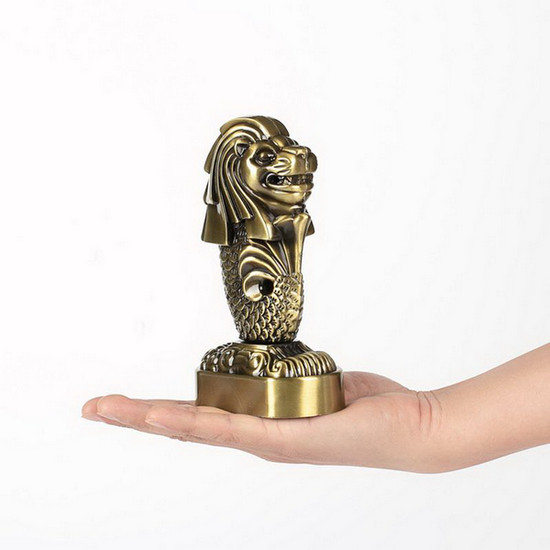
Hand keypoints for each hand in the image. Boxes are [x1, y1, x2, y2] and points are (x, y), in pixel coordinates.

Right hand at [82, 372, 444, 471]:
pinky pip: (230, 429)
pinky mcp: (284, 441)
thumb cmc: (370, 407)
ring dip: (151, 418)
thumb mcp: (324, 383)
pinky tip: (160, 418)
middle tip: (96, 407)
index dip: (161, 410)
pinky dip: (191, 422)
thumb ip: (298, 378)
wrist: (411, 429)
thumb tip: (288, 364)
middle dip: (138, 417)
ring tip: (112, 411)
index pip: (203, 415)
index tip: (126, 402)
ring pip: (198, 430)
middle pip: (187, 426)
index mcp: (265, 424)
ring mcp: (268, 443)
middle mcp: (259, 438)